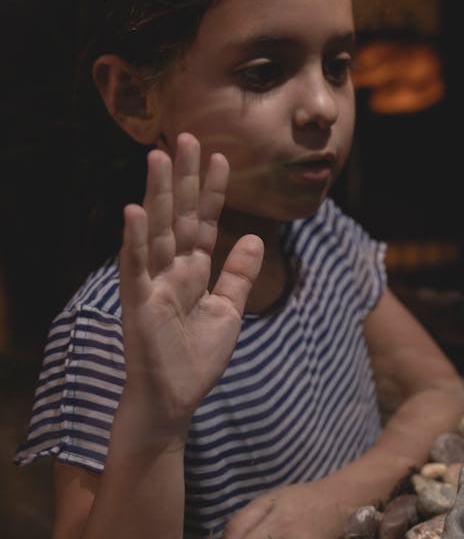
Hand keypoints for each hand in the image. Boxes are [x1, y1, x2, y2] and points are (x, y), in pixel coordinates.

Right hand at [119, 133, 263, 433]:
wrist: (173, 401)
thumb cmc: (196, 360)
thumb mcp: (228, 310)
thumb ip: (239, 274)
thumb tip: (254, 237)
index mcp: (193, 272)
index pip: (204, 222)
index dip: (212, 191)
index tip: (221, 156)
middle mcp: (170, 271)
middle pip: (179, 216)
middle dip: (183, 178)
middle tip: (187, 137)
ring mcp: (152, 284)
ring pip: (156, 231)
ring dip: (157, 195)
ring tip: (159, 157)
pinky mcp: (137, 304)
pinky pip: (135, 267)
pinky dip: (135, 240)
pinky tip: (134, 211)